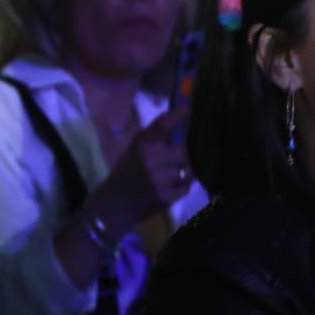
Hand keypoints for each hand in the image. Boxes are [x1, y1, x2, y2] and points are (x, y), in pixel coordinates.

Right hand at [85, 106, 193, 234]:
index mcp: (142, 144)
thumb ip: (158, 134)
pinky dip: (184, 185)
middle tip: (199, 150)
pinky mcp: (165, 197)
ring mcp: (158, 179)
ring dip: (189, 169)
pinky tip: (174, 185)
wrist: (114, 204)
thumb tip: (187, 114)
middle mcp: (150, 159)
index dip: (181, 116)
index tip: (193, 110)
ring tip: (181, 170)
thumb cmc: (127, 171)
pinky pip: (186, 186)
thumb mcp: (136, 148)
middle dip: (194, 151)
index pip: (164, 124)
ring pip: (190, 169)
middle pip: (186, 149)